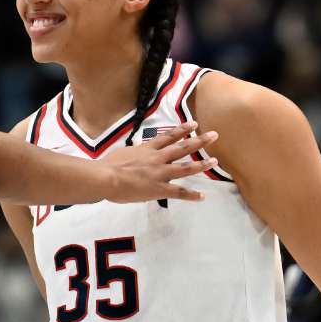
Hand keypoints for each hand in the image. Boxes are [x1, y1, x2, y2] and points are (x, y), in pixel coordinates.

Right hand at [102, 122, 218, 203]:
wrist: (106, 177)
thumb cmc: (108, 165)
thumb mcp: (123, 153)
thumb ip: (133, 153)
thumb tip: (134, 152)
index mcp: (147, 149)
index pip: (168, 137)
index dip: (182, 130)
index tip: (193, 124)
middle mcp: (157, 158)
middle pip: (182, 148)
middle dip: (199, 141)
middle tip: (214, 135)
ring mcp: (160, 173)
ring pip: (185, 168)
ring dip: (201, 165)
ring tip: (214, 162)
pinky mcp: (158, 188)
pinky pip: (178, 192)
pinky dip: (191, 195)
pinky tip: (202, 197)